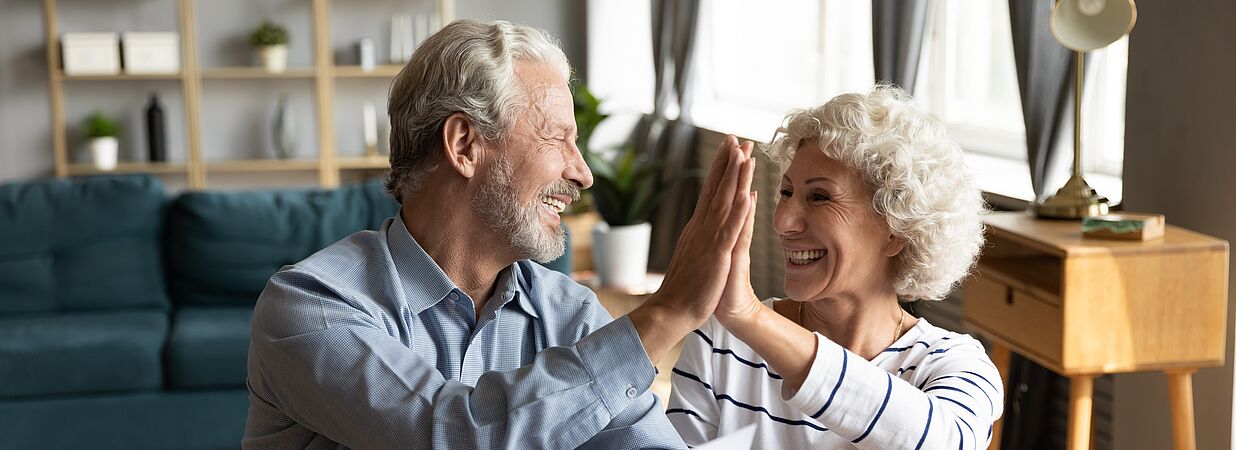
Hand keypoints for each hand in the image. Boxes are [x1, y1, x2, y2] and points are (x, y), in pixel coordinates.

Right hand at [629, 135, 754, 362]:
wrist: (671, 310)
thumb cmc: (685, 288)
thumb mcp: (694, 256)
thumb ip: (699, 238)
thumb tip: (702, 225)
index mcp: (698, 228)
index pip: (710, 191)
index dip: (720, 168)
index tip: (729, 148)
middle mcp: (701, 227)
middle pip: (716, 189)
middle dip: (728, 162)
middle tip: (737, 137)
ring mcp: (708, 240)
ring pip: (724, 202)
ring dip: (735, 178)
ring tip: (744, 155)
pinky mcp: (716, 255)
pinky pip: (730, 230)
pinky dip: (738, 211)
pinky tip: (747, 195)